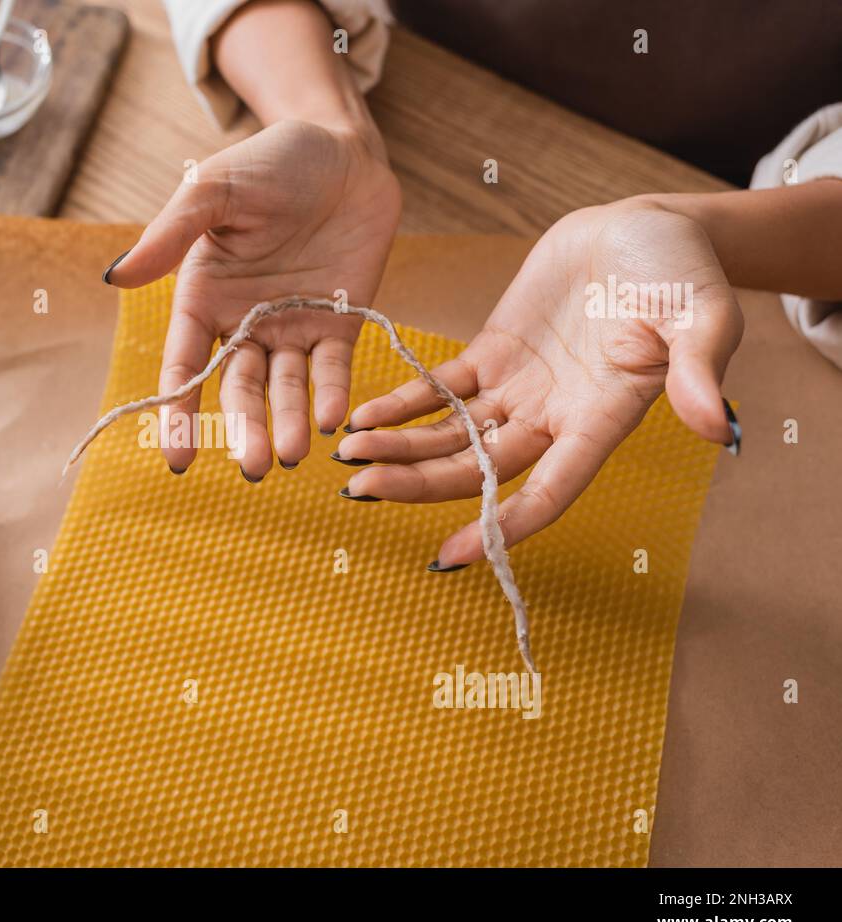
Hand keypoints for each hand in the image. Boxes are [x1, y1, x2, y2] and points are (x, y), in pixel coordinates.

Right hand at [104, 119, 401, 478]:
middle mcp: (245, 320)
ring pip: (286, 386)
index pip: (184, 363)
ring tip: (292, 454)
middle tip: (254, 467)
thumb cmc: (271, 163)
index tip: (177, 458)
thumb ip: (170, 235)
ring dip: (289, 421)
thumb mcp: (214, 191)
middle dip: (244, 427)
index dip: (179, 411)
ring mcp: (293, 325)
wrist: (342, 149)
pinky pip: (333, 367)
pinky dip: (332, 393)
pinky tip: (334, 417)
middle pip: (239, 386)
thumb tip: (115, 278)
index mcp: (203, 296)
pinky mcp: (340, 322)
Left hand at [336, 198, 743, 565]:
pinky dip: (402, 405)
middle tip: (360, 490)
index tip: (452, 557)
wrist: (646, 226)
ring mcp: (519, 388)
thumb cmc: (682, 269)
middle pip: (477, 469)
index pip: (549, 491)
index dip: (502, 527)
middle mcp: (553, 417)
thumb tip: (712, 426)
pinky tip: (362, 419)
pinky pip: (440, 390)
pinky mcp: (494, 352)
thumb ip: (699, 369)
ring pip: (450, 436)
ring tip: (347, 457)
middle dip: (417, 484)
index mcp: (603, 420)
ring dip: (399, 449)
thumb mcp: (704, 313)